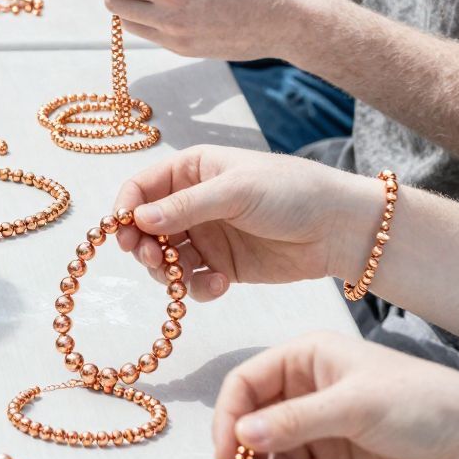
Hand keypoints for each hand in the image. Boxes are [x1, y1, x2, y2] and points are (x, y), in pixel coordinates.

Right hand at [110, 145, 387, 299]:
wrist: (338, 227)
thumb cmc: (290, 192)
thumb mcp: (236, 191)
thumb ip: (186, 207)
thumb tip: (138, 218)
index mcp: (193, 170)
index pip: (142, 187)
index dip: (125, 208)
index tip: (121, 232)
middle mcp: (193, 203)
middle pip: (145, 227)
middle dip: (142, 245)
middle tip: (151, 259)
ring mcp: (207, 236)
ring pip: (165, 259)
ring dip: (167, 271)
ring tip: (181, 276)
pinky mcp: (223, 267)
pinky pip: (193, 282)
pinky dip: (198, 288)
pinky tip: (220, 285)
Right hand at [212, 332, 458, 458]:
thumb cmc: (418, 403)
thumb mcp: (353, 405)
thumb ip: (295, 421)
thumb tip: (242, 436)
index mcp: (306, 359)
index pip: (247, 383)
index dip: (229, 417)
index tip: (226, 456)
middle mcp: (306, 392)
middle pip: (254, 424)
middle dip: (251, 457)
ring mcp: (320, 430)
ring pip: (273, 458)